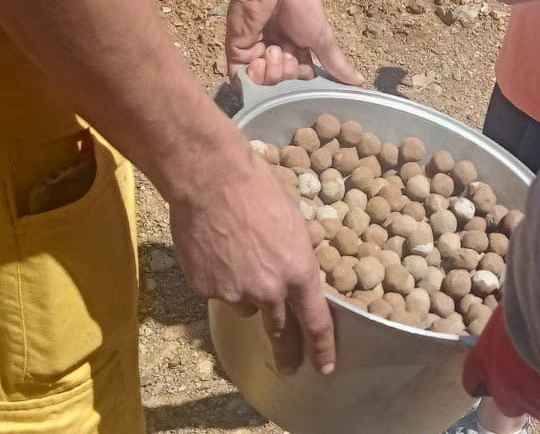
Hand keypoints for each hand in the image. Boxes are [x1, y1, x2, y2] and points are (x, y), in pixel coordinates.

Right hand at [169, 137, 334, 375]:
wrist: (211, 179)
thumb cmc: (257, 189)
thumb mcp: (291, 222)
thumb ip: (292, 257)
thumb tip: (289, 274)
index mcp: (298, 270)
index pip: (315, 321)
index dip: (322, 347)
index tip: (325, 366)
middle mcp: (269, 290)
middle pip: (281, 331)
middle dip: (287, 352)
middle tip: (290, 367)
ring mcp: (235, 292)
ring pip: (245, 306)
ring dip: (247, 293)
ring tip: (237, 256)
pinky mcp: (206, 289)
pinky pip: (218, 291)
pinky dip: (219, 278)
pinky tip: (215, 250)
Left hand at [226, 0, 362, 85]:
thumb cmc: (302, 4)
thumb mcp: (322, 37)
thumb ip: (336, 63)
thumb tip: (359, 83)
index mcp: (297, 49)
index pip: (300, 80)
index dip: (303, 79)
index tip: (305, 64)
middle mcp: (276, 52)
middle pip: (282, 84)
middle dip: (287, 72)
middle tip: (287, 50)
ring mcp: (254, 52)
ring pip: (263, 84)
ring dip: (272, 71)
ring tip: (273, 48)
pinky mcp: (236, 50)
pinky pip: (242, 79)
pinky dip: (252, 77)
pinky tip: (259, 61)